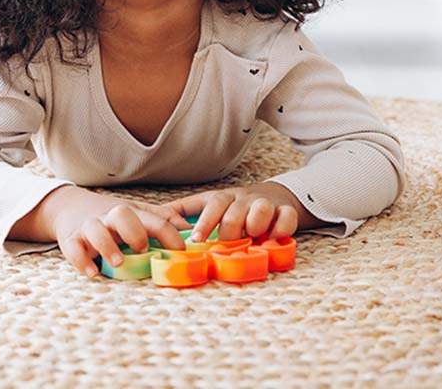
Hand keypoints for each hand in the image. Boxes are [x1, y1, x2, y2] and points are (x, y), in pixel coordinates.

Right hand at [48, 187, 192, 278]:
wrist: (71, 207)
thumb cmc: (113, 218)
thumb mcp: (139, 214)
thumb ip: (163, 221)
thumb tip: (192, 232)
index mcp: (131, 213)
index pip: (154, 219)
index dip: (170, 235)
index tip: (181, 251)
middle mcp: (110, 217)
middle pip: (122, 214)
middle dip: (134, 231)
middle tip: (143, 249)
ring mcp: (89, 227)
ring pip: (95, 228)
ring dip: (107, 245)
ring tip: (118, 263)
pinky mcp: (71, 239)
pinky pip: (72, 248)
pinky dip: (81, 260)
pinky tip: (92, 273)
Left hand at [158, 183, 300, 242]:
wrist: (273, 196)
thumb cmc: (235, 206)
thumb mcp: (209, 204)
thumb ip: (185, 210)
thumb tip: (155, 217)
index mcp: (224, 198)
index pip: (212, 205)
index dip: (205, 222)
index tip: (197, 240)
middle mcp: (244, 199)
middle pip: (235, 211)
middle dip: (230, 230)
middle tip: (227, 245)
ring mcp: (266, 204)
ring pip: (261, 209)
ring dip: (256, 224)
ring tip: (253, 237)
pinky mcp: (286, 212)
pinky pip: (287, 217)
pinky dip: (282, 228)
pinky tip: (274, 238)